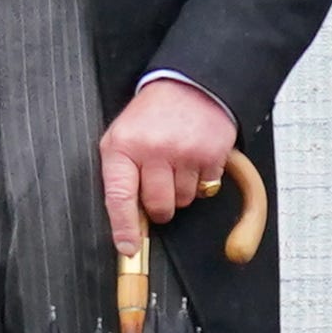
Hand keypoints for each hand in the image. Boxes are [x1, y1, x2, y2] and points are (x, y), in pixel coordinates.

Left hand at [101, 76, 250, 248]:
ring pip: (184, 200)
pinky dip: (202, 179)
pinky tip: (194, 157)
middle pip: (159, 207)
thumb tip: (128, 223)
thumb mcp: (122, 137)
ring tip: (176, 162)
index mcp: (122, 147)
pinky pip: (206, 187)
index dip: (124, 228)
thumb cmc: (151, 115)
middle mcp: (153, 150)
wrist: (187, 84)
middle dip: (160, 206)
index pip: (119, 197)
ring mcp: (184, 152)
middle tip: (160, 184)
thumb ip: (120, 176)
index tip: (128, 248)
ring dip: (182, 190)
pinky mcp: (211, 154)